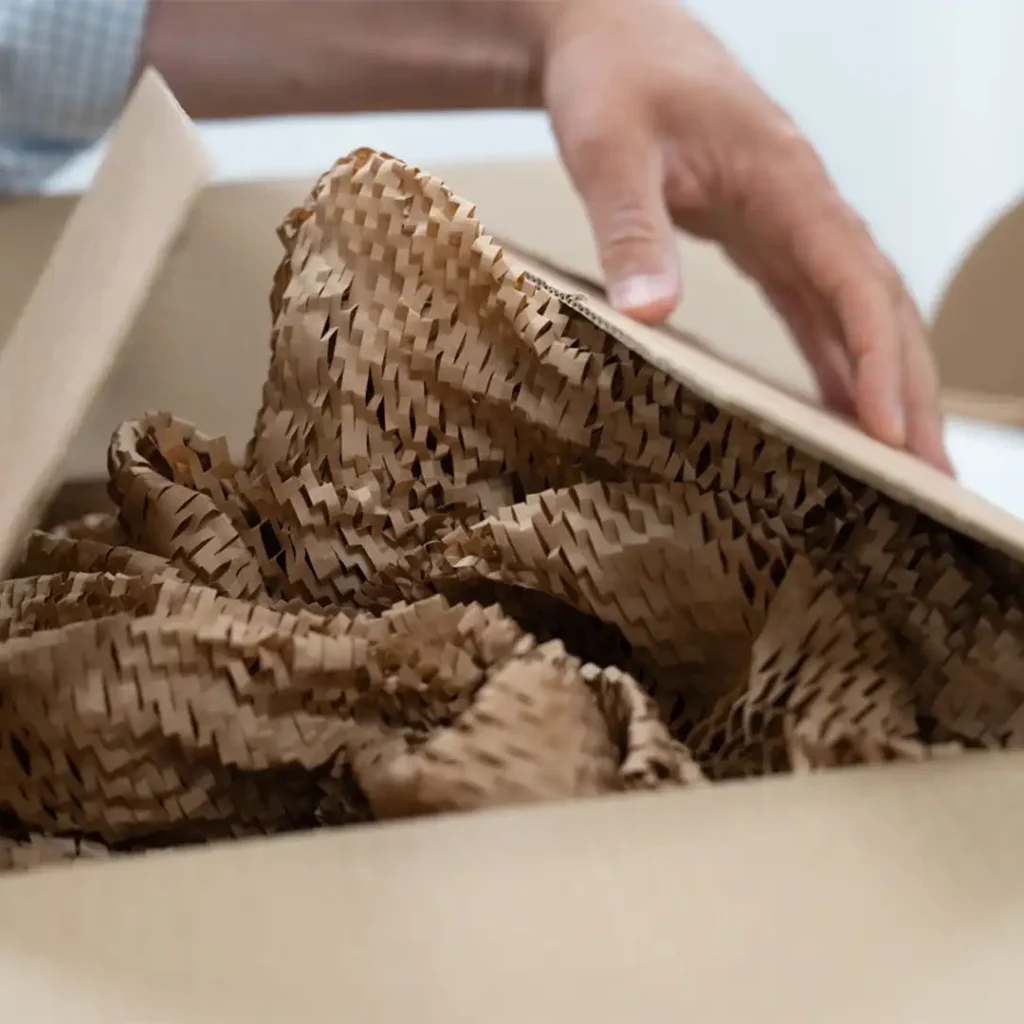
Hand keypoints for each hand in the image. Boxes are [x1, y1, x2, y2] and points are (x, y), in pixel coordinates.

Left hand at [540, 0, 950, 470]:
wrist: (614, 36)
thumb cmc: (614, 82)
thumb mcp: (610, 150)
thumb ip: (632, 228)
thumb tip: (652, 315)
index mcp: (783, 181)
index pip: (852, 278)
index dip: (877, 356)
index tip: (891, 431)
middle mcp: (804, 206)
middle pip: (879, 304)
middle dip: (911, 390)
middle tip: (933, 477)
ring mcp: (791, 223)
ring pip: (860, 311)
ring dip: (888, 385)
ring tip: (910, 464)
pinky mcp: (767, 238)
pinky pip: (819, 308)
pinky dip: (841, 360)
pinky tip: (849, 411)